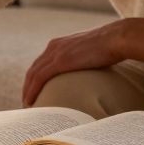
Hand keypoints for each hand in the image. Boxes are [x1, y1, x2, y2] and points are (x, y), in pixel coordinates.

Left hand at [20, 18, 143, 107]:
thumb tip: (88, 74)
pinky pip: (39, 78)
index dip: (34, 78)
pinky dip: (32, 90)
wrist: (116, 38)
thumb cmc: (111, 47)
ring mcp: (55, 53)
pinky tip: (30, 101)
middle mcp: (54, 46)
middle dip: (28, 86)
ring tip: (28, 106)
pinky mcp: (60, 61)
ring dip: (27, 91)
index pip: (41, 63)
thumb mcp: (91, 53)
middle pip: (33, 69)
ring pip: (33, 75)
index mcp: (60, 44)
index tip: (33, 92)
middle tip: (27, 103)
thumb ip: (84, 61)